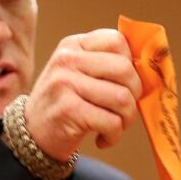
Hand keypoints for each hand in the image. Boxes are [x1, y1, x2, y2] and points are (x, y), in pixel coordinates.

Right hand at [24, 29, 141, 161]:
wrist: (31, 134)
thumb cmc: (64, 104)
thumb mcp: (79, 74)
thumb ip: (106, 65)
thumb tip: (150, 68)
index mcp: (73, 45)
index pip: (118, 41)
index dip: (132, 64)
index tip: (127, 84)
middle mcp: (67, 60)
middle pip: (125, 70)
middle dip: (134, 95)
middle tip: (124, 110)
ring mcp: (65, 84)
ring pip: (122, 98)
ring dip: (126, 119)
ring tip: (114, 127)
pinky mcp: (68, 110)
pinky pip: (112, 122)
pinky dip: (114, 136)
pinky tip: (103, 138)